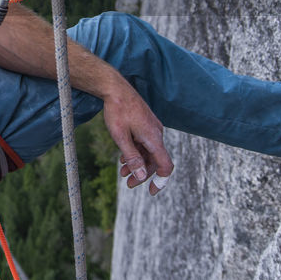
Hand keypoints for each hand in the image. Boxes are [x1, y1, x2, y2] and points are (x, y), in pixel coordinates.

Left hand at [100, 79, 173, 195]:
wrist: (115, 88)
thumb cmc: (117, 111)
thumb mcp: (121, 137)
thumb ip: (132, 158)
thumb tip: (141, 177)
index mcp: (153, 138)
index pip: (165, 165)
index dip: (161, 180)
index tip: (152, 191)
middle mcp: (156, 133)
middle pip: (155, 160)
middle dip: (143, 173)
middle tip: (129, 184)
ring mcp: (151, 127)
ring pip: (148, 152)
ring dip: (138, 163)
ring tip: (123, 172)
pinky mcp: (146, 123)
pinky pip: (145, 143)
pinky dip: (136, 152)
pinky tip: (124, 158)